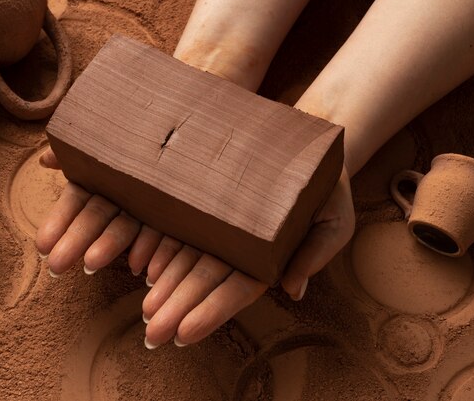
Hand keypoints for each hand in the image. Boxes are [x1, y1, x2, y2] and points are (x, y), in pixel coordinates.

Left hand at [36, 147, 354, 347]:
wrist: (304, 140)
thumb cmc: (324, 180)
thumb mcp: (334, 215)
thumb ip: (317, 251)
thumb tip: (294, 290)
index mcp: (268, 254)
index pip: (238, 288)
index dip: (211, 311)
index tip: (185, 334)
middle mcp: (237, 244)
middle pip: (204, 279)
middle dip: (178, 306)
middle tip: (152, 331)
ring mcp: (217, 224)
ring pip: (186, 256)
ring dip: (164, 284)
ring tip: (144, 308)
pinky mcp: (201, 200)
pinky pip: (177, 225)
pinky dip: (159, 245)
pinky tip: (139, 265)